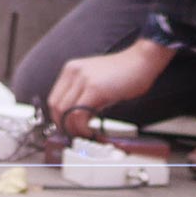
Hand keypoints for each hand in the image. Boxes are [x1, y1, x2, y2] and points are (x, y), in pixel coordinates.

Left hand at [48, 39, 174, 137]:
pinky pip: (79, 113)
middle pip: (56, 106)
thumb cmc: (123, 73)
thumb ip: (84, 96)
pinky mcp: (94, 88)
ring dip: (73, 128)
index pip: (54, 98)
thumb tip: (76, 119)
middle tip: (74, 135)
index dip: (58, 117)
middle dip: (63, 125)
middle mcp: (73, 72)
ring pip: (64, 111)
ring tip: (84, 134)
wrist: (141, 61)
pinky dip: (82, 127)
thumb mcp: (96, 81)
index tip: (66, 128)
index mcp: (71, 70)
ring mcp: (83, 79)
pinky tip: (91, 130)